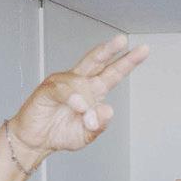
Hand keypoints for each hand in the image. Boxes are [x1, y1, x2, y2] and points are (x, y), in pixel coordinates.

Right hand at [6, 35, 147, 156]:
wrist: (36, 141)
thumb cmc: (61, 133)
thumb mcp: (88, 135)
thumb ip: (101, 125)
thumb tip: (108, 110)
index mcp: (92, 91)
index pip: (112, 73)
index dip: (127, 62)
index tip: (143, 50)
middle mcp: (79, 83)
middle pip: (96, 61)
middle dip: (110, 50)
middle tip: (122, 39)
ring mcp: (63, 84)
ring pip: (81, 82)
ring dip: (88, 103)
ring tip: (88, 120)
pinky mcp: (48, 90)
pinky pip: (63, 90)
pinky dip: (73, 99)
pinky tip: (78, 107)